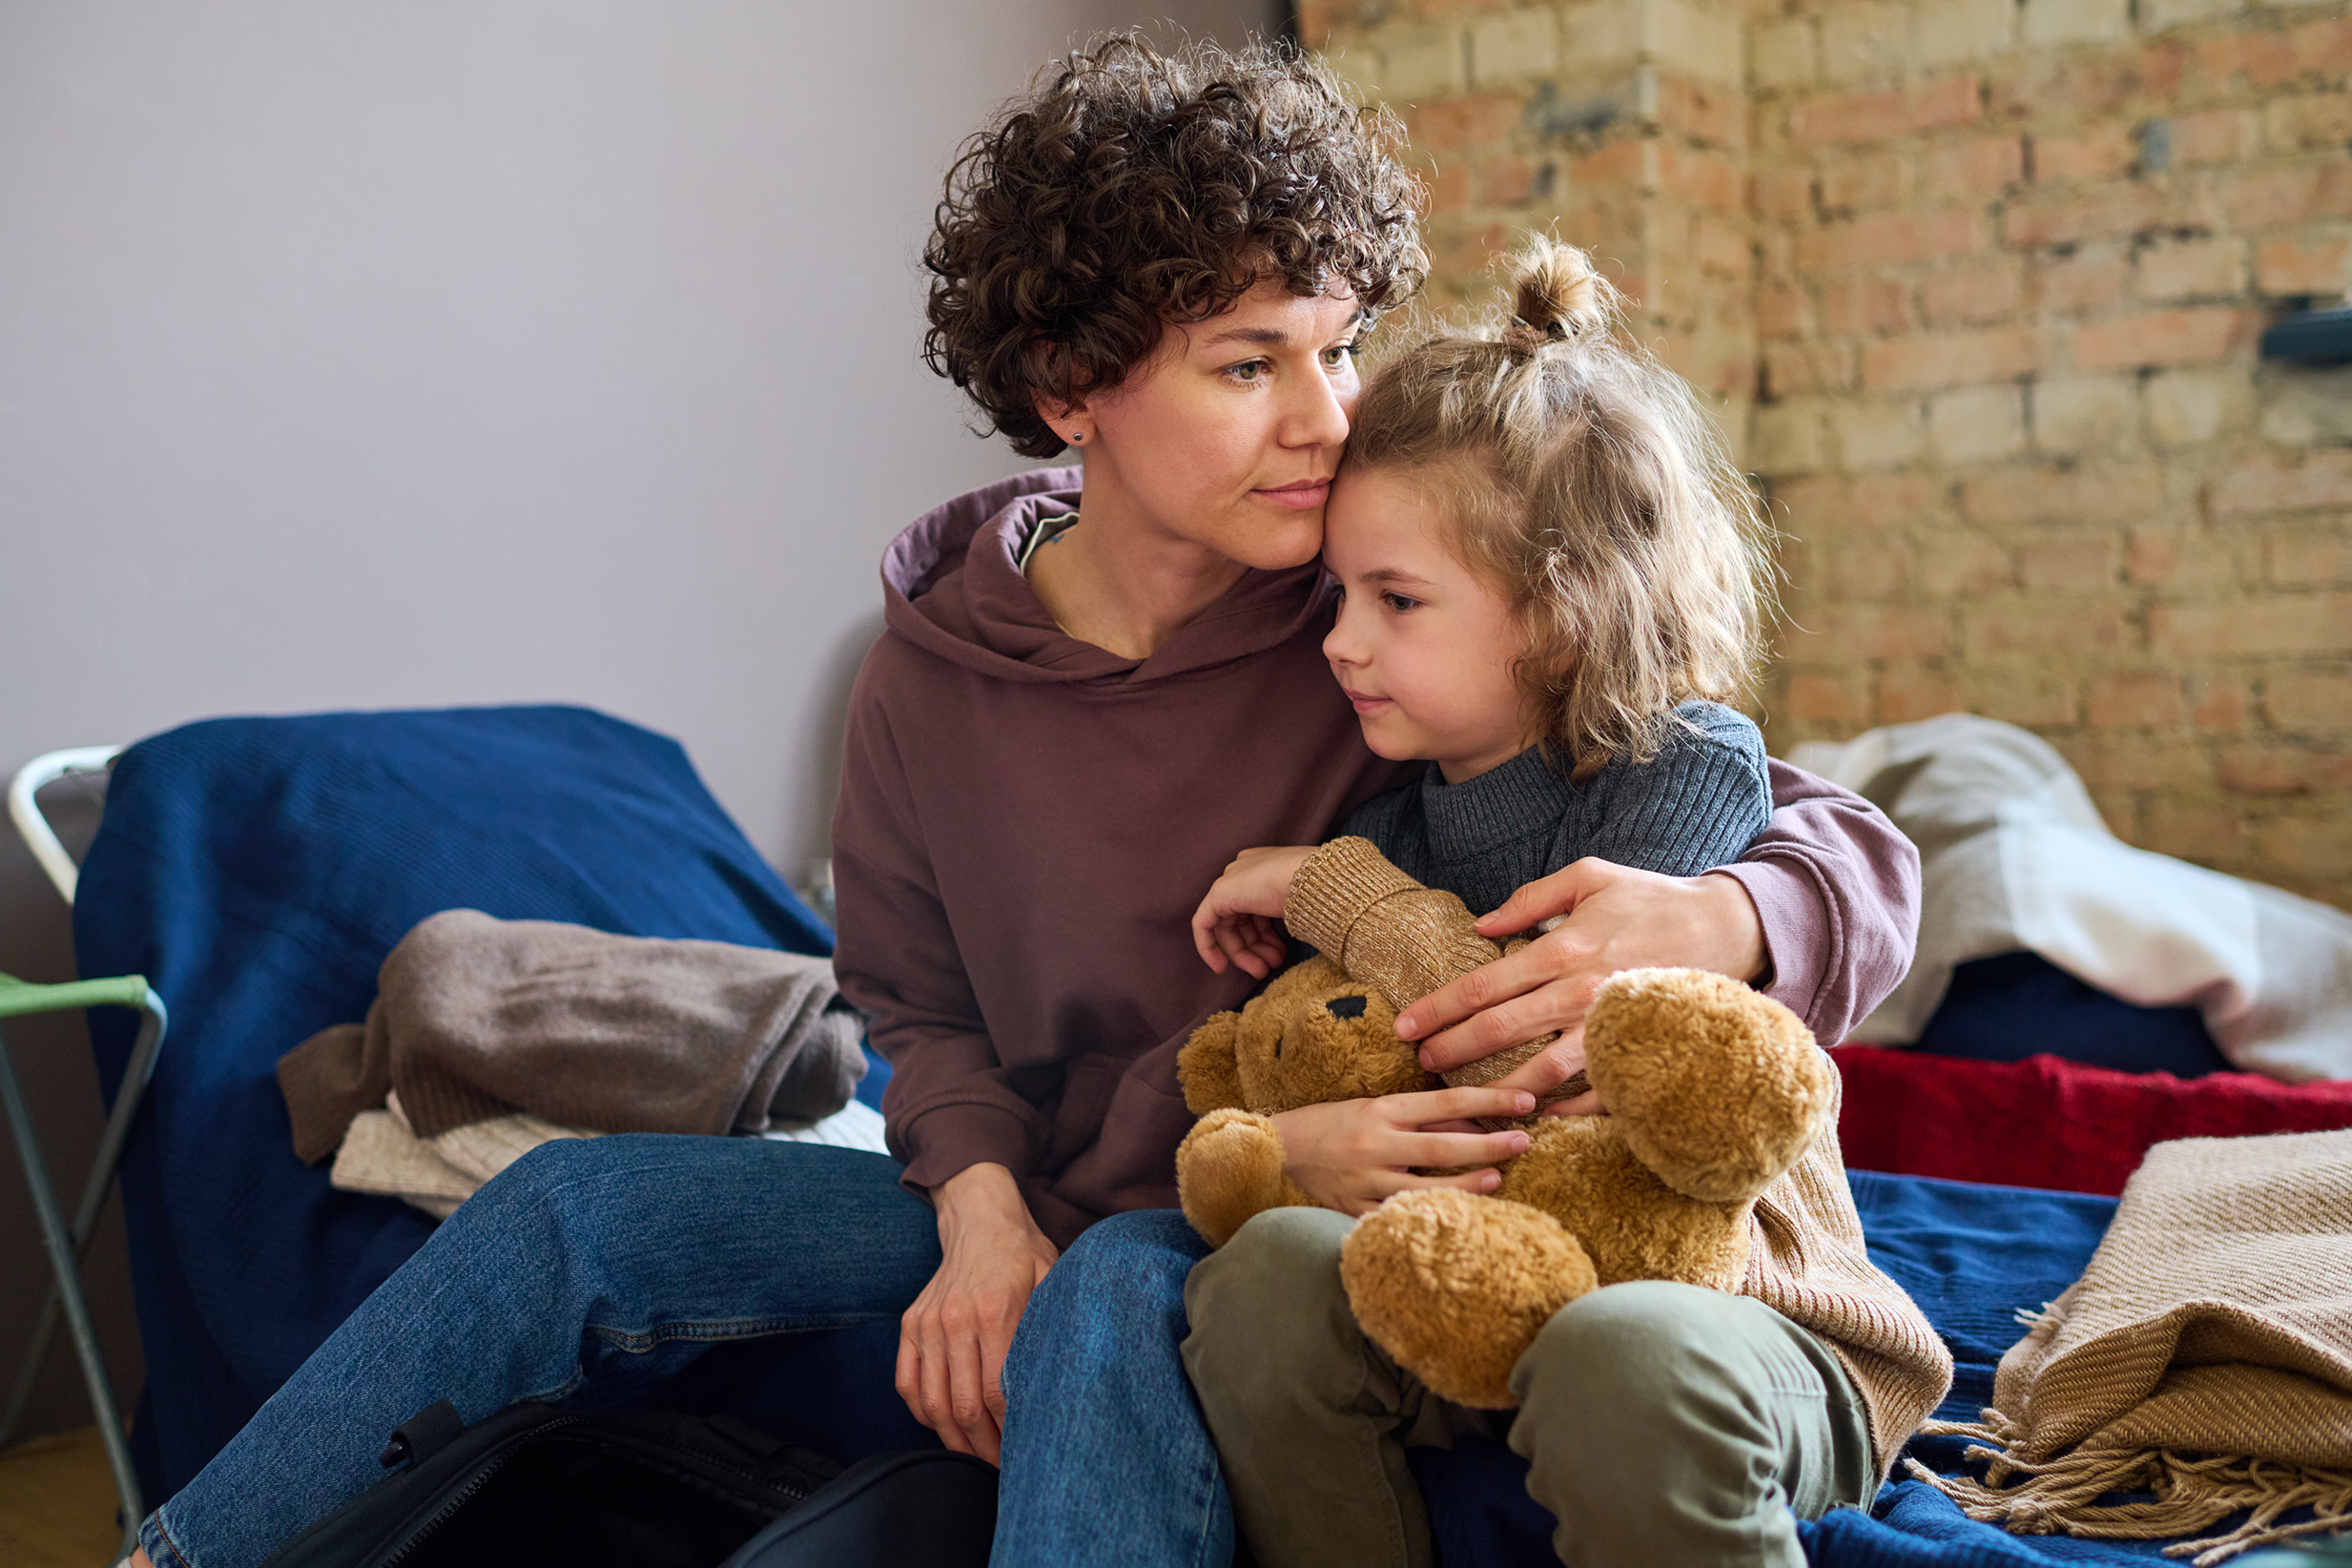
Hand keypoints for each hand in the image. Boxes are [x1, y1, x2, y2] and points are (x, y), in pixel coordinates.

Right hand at [896, 1162, 1058, 1465]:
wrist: (979, 1219)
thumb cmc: (1023, 1254)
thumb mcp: (1052, 1279)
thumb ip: (1051, 1326)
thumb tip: (1062, 1380)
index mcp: (993, 1310)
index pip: (994, 1391)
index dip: (1007, 1431)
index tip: (1022, 1452)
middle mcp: (954, 1319)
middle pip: (961, 1405)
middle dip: (983, 1446)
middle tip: (1002, 1467)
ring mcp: (927, 1323)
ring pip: (931, 1401)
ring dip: (953, 1439)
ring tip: (975, 1458)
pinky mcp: (910, 1325)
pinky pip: (906, 1382)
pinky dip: (922, 1412)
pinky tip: (943, 1427)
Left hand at [1190, 845, 1316, 977]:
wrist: (1317, 881)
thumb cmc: (1321, 892)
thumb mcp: (1304, 904)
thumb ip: (1288, 915)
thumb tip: (1288, 934)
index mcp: (1264, 867)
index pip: (1258, 907)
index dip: (1266, 936)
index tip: (1279, 956)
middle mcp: (1244, 870)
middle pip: (1243, 918)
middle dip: (1257, 947)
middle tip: (1272, 966)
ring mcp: (1231, 880)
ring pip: (1228, 925)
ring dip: (1244, 953)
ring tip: (1264, 970)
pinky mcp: (1218, 894)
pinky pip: (1204, 924)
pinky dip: (1208, 947)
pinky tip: (1220, 967)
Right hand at [1269, 1085, 1536, 1214]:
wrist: (1280, 1148)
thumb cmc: (1334, 1122)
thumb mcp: (1375, 1107)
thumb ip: (1420, 1116)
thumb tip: (1474, 1124)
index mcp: (1382, 1109)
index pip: (1447, 1102)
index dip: (1490, 1101)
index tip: (1525, 1103)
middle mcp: (1376, 1143)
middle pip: (1444, 1145)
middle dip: (1490, 1145)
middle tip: (1524, 1142)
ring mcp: (1366, 1179)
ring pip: (1426, 1186)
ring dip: (1467, 1183)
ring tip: (1497, 1178)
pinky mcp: (1356, 1208)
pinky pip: (1399, 1217)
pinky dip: (1428, 1215)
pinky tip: (1454, 1218)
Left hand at [1393, 862, 1765, 1116]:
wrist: (1729, 926)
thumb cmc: (1652, 898)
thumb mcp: (1589, 877)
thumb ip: (1530, 900)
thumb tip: (1481, 925)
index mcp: (1563, 949)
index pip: (1484, 985)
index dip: (1439, 1009)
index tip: (1404, 1027)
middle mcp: (1581, 992)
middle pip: (1500, 1030)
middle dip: (1451, 1050)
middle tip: (1418, 1063)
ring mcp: (1612, 1027)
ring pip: (1543, 1072)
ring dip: (1498, 1089)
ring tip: (1465, 1102)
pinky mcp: (1641, 1050)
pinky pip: (1598, 1093)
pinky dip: (1565, 1111)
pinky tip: (1534, 1116)